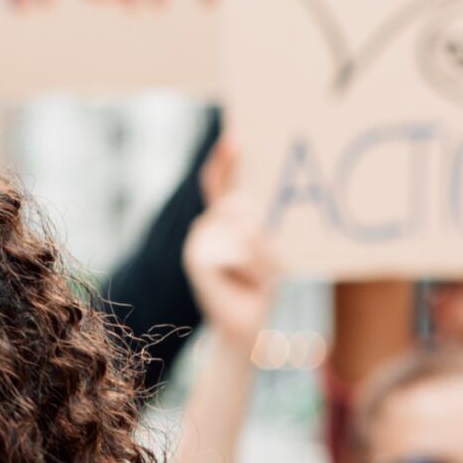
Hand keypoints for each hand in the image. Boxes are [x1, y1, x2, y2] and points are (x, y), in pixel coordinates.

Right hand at [182, 142, 279, 348]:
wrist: (244, 324)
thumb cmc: (259, 285)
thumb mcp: (267, 251)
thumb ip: (256, 232)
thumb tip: (245, 222)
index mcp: (220, 221)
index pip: (217, 184)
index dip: (224, 162)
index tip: (236, 139)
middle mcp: (204, 227)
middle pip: (240, 207)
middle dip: (262, 234)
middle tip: (265, 262)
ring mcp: (197, 241)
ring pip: (243, 228)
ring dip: (261, 254)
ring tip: (255, 276)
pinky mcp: (195, 257)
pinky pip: (236, 246)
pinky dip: (251, 264)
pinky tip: (243, 281)